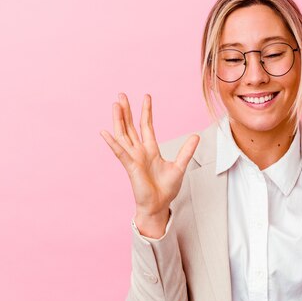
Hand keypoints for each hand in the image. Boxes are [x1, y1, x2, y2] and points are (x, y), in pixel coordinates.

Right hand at [100, 93, 198, 217]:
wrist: (159, 206)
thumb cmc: (166, 189)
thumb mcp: (180, 166)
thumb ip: (186, 151)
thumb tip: (196, 136)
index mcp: (151, 150)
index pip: (146, 126)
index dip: (146, 111)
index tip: (146, 96)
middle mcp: (140, 152)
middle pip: (131, 127)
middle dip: (127, 111)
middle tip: (121, 94)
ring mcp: (133, 158)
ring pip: (123, 135)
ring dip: (119, 120)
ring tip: (115, 104)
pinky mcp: (130, 167)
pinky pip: (120, 152)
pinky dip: (112, 142)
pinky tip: (105, 132)